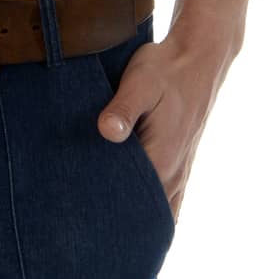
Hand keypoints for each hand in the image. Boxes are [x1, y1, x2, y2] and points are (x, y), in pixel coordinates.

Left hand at [96, 30, 230, 224]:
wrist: (198, 58)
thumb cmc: (165, 69)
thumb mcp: (140, 82)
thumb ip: (123, 109)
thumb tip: (106, 132)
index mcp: (161, 159)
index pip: (128, 201)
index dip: (103, 206)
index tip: (79, 210)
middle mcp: (173, 173)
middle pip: (142, 212)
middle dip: (117, 218)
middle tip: (85, 220)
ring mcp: (180, 171)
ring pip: (158, 210)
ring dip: (135, 215)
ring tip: (105, 220)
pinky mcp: (181, 163)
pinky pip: (170, 200)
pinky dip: (154, 209)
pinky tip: (135, 211)